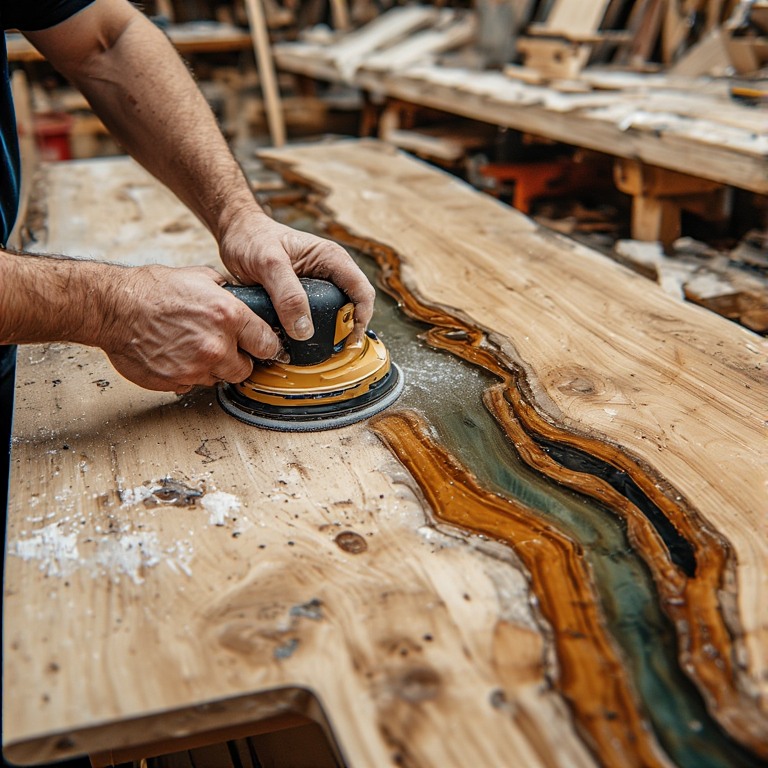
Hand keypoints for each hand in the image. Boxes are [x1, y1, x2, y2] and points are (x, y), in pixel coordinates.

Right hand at [101, 264, 286, 392]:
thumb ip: (225, 293)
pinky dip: (187, 374)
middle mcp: (216, 345)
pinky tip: (175, 356)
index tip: (261, 347)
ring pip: (218, 378)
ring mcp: (196, 367)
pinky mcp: (176, 381)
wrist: (114, 308)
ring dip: (211, 368)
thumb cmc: (152, 290)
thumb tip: (239, 298)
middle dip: (237, 361)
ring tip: (192, 348)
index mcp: (228, 316)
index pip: (267, 344)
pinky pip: (192, 384)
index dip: (264, 346)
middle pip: (245, 369)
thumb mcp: (199, 277)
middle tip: (222, 348)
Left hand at [218, 209, 375, 340]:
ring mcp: (318, 285)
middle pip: (351, 307)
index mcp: (332, 258)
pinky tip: (299, 342)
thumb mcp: (269, 264)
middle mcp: (330, 272)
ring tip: (315, 350)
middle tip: (330, 350)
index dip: (362, 317)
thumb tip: (304, 330)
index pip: (362, 291)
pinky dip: (310, 331)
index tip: (349, 339)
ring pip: (334, 315)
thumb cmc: (252, 239)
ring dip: (328, 333)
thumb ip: (287, 295)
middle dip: (345, 329)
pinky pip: (315, 317)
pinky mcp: (304, 296)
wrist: (236, 234)